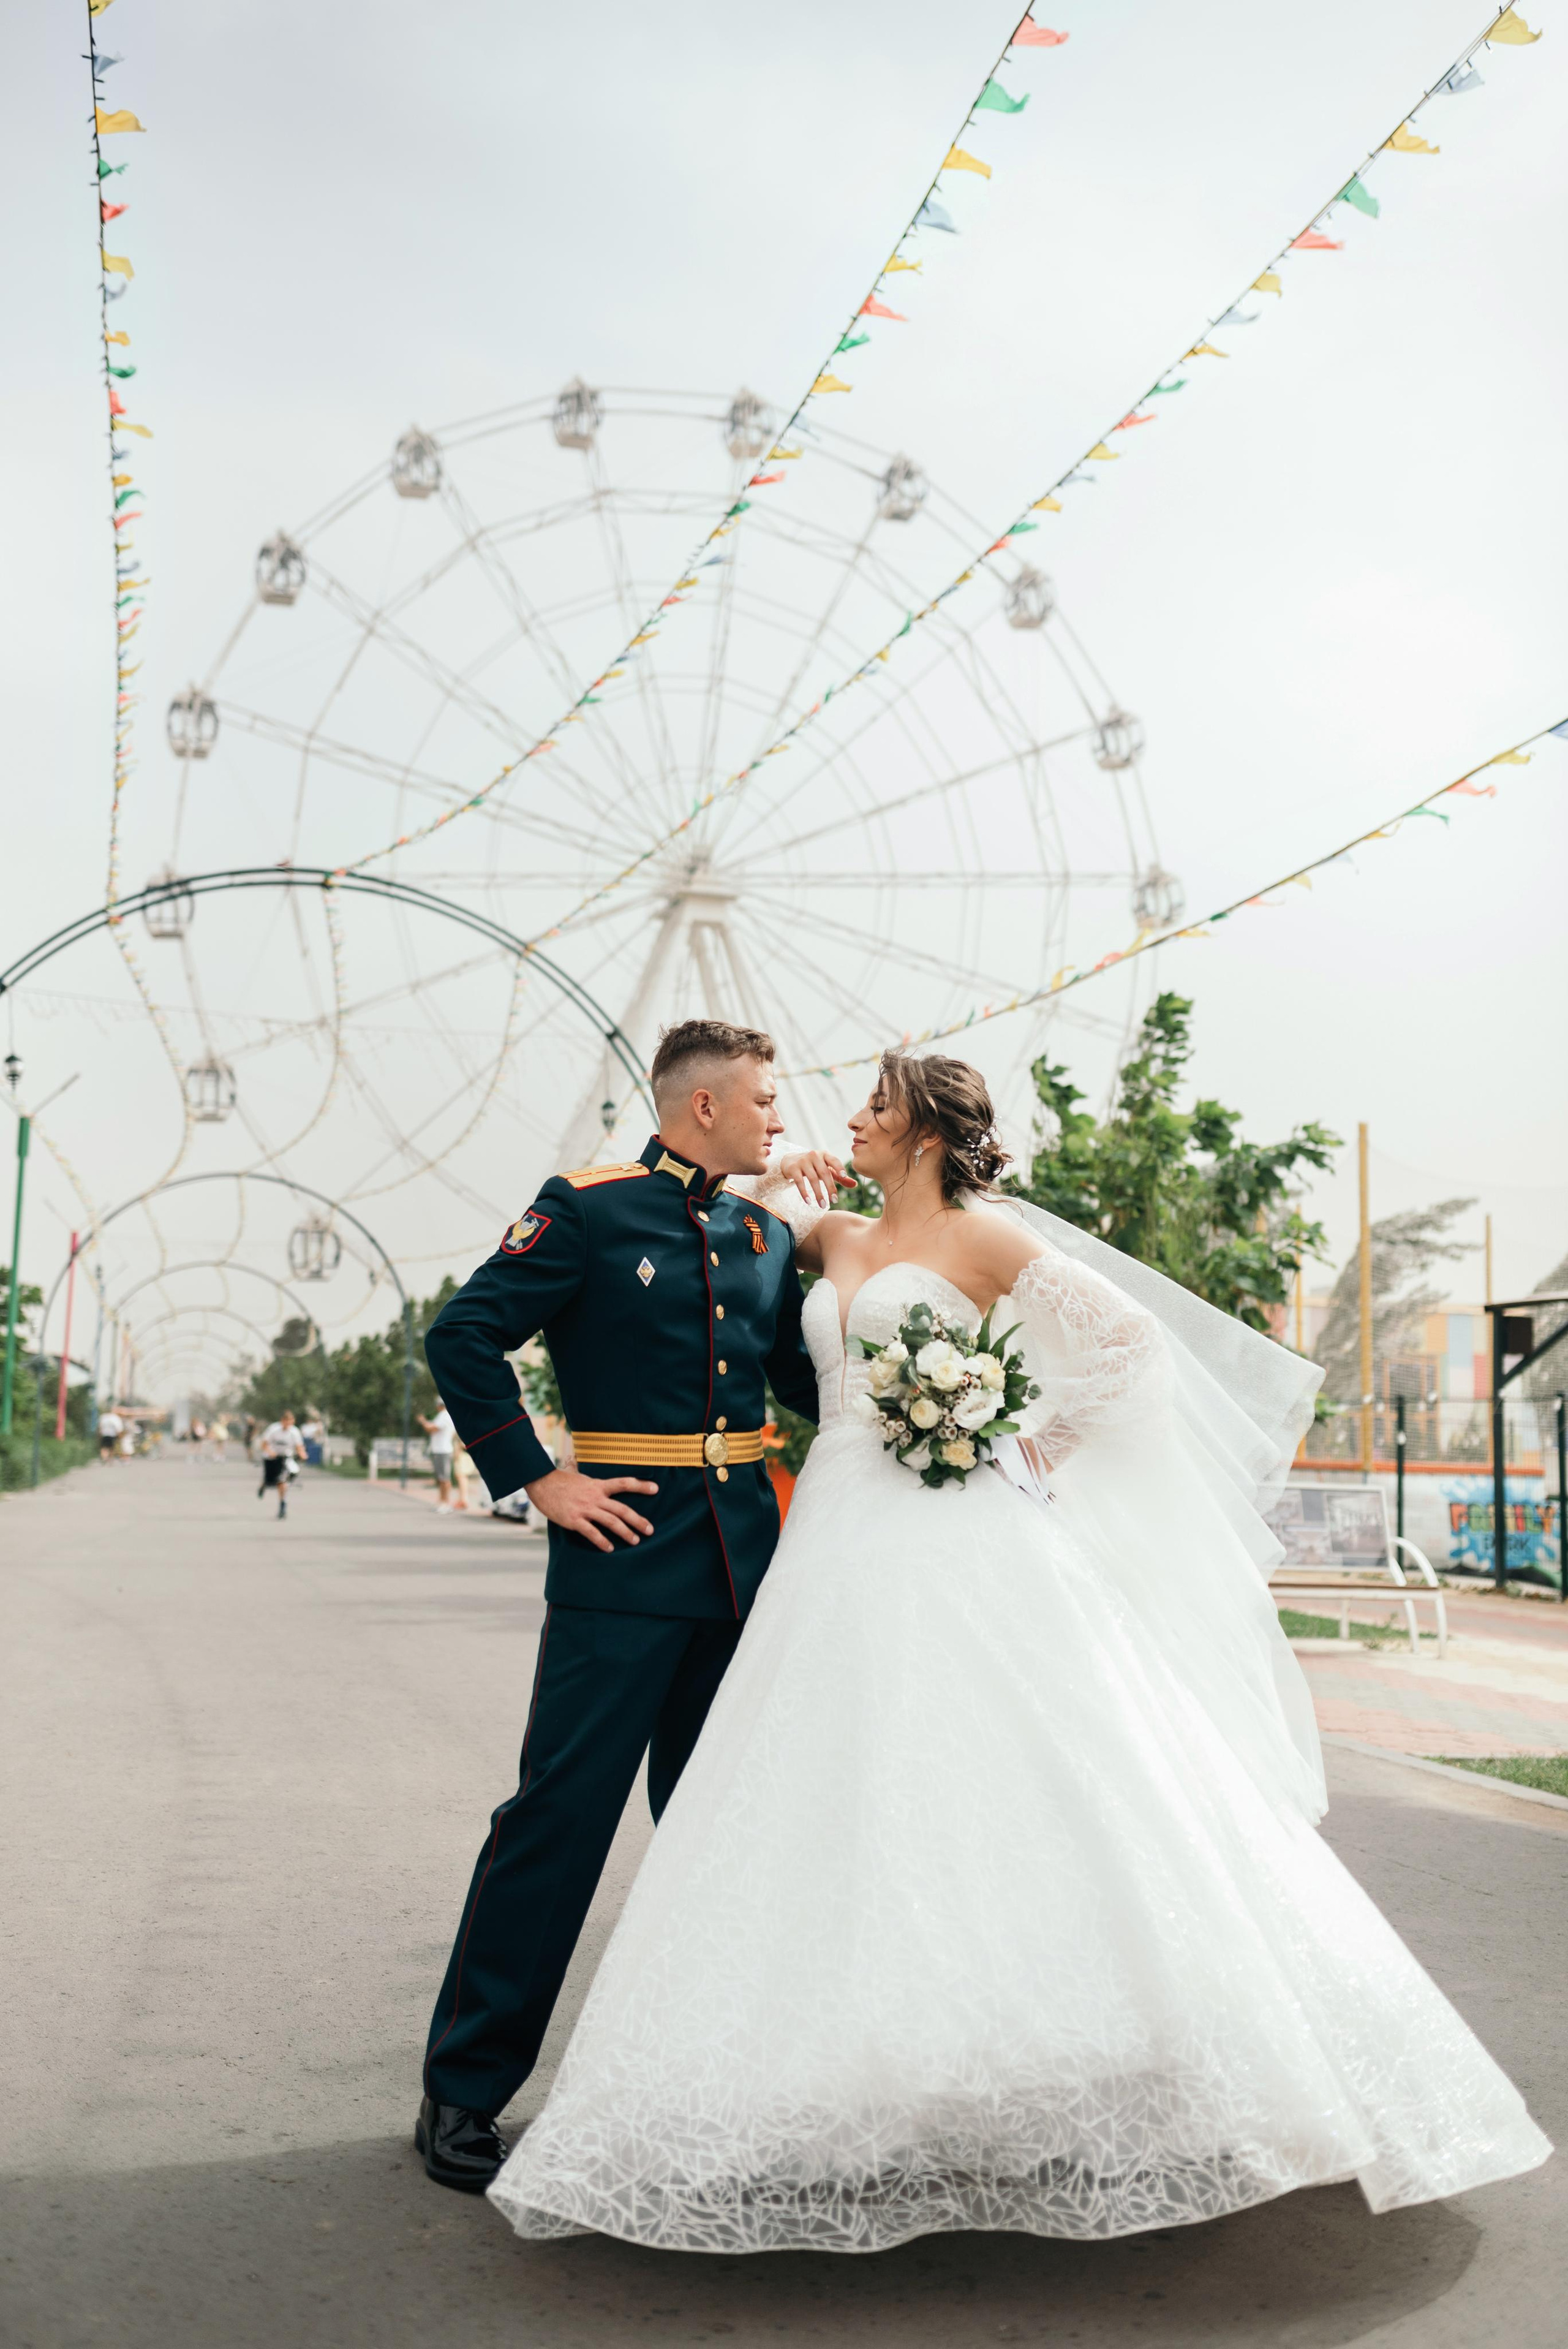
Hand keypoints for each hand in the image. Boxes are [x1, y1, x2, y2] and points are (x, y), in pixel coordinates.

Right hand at [525, 1464, 658, 1551]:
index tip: (655, 1489)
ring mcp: (585, 1509)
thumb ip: (593, 1481)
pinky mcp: (574, 1520)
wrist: (541, 1483)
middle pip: (622, 1509)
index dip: (640, 1485)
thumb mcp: (580, 1476)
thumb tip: (596, 1478)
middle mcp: (595, 1496)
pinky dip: (602, 1541)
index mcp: (598, 1485)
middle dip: (638, 1520)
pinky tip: (610, 1548)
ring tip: (635, 1541)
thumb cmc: (561, 1481)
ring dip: (625, 1532)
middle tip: (650, 1530)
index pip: (624, 1483)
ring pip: (611, 1521)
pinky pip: (592, 1532)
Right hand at [777, 1148, 854, 1207]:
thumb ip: (840, 1176)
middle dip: (830, 1188)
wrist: (791, 1161)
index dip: (839, 1167)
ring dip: (818, 1193)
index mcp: (825, 1155)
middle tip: (834, 1201)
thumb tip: (855, 1184)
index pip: (834, 1160)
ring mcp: (803, 1161)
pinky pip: (800, 1182)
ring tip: (822, 1205)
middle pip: (824, 1173)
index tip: (845, 1176)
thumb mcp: (826, 1169)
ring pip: (812, 1179)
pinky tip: (808, 1202)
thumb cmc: (814, 1167)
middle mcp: (814, 1155)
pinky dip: (804, 1192)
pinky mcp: (794, 1168)